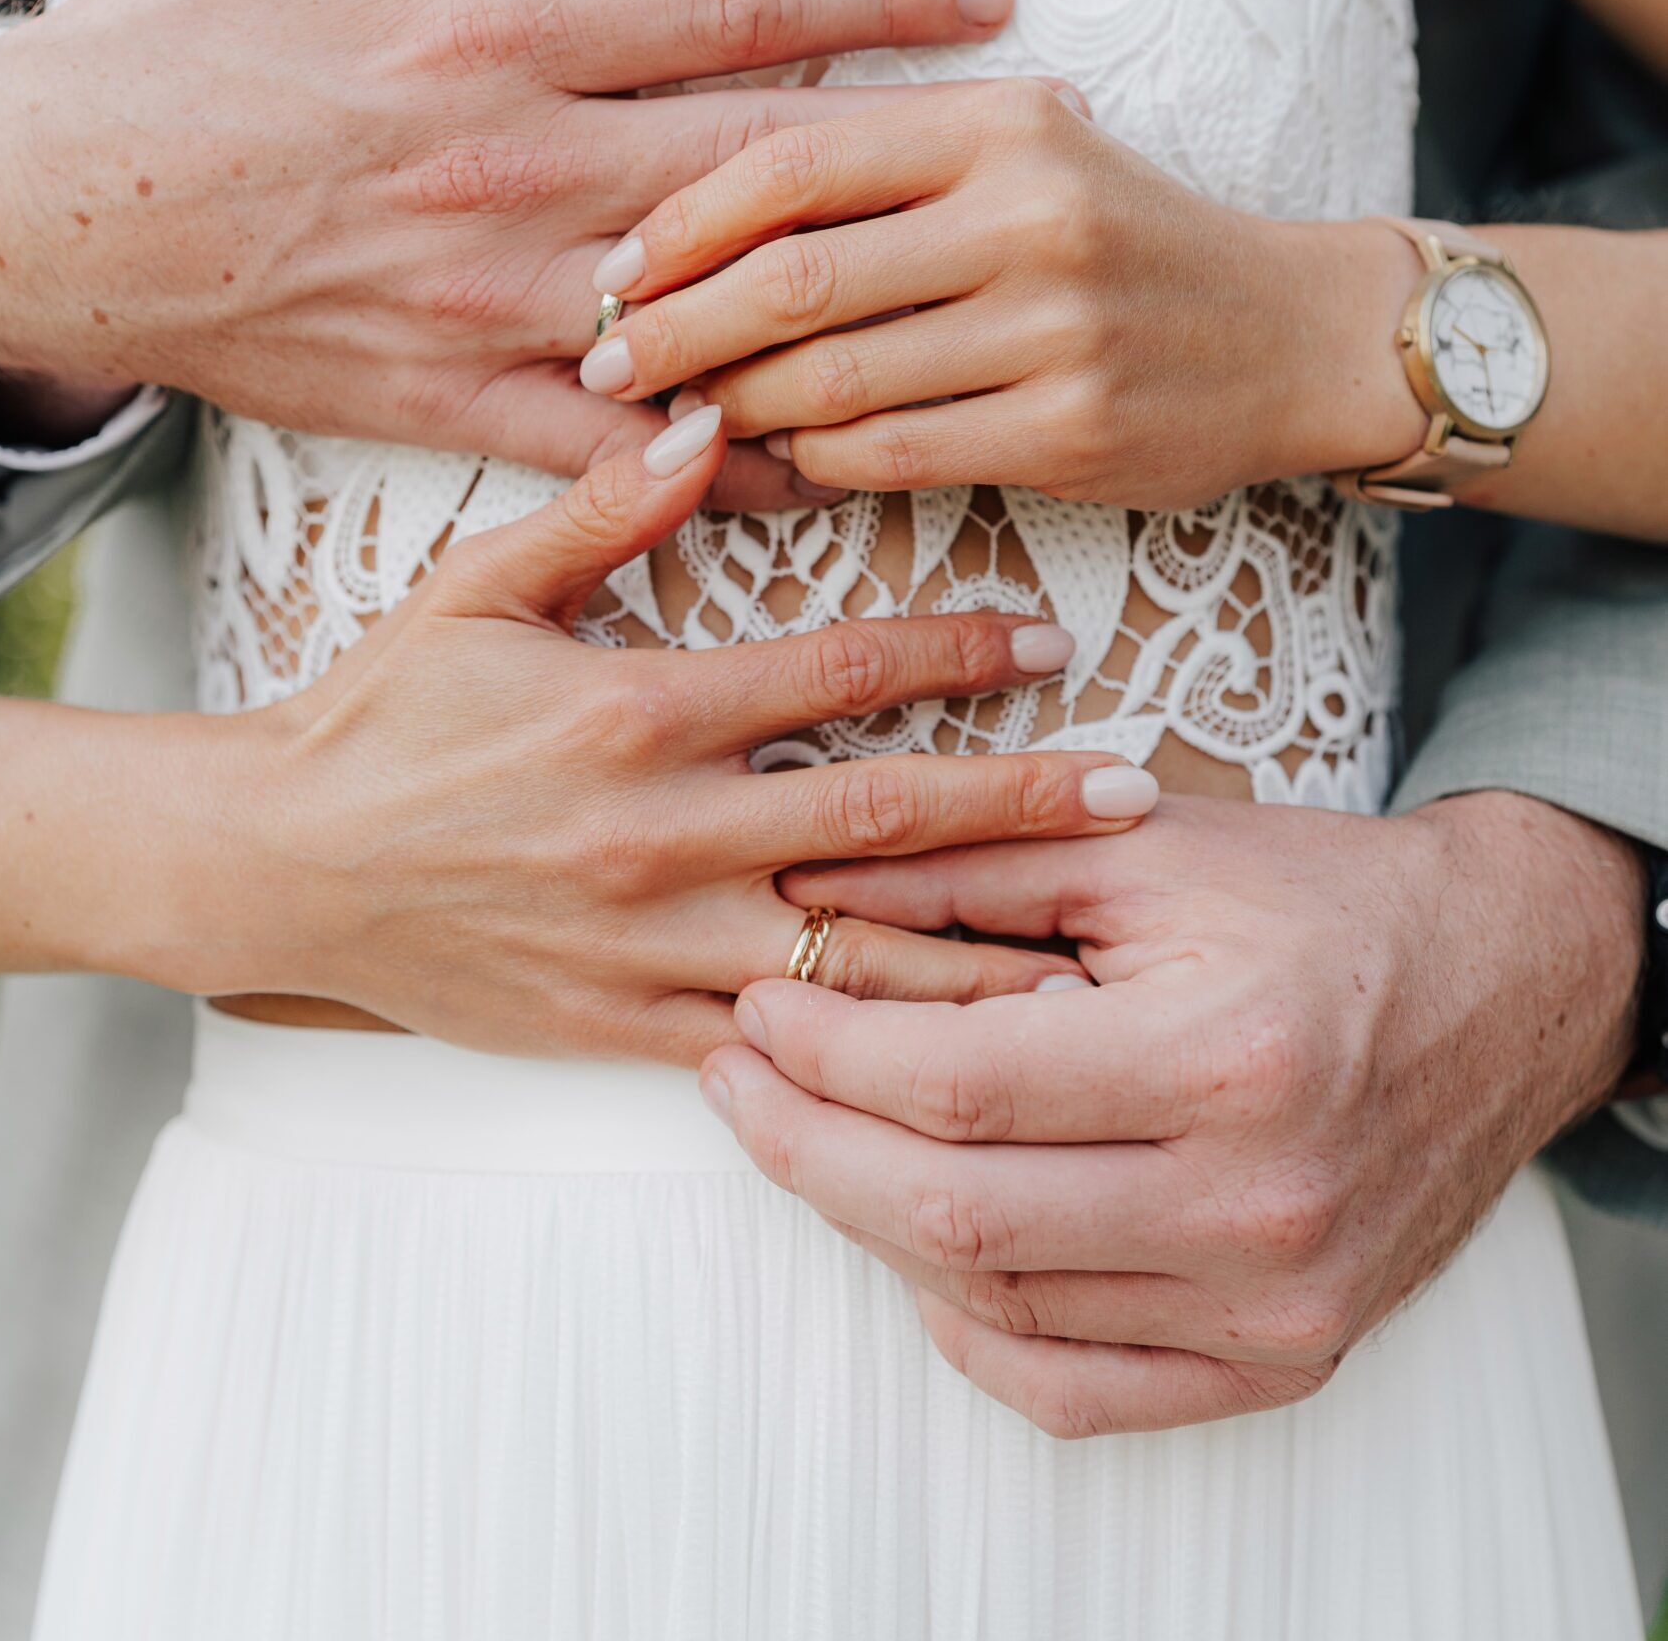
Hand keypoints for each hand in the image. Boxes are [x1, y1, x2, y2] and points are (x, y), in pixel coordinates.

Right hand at [0, 0, 1016, 507]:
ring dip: (850, 304)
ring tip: (972, 299)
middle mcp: (513, 166)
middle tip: (1041, 137)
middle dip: (917, 143)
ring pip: (713, 308)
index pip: (732, 1)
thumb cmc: (172, 26)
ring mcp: (487, 295)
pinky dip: (718, 450)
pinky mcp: (448, 394)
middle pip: (765, 156)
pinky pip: (612, 436)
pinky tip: (819, 448)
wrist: (53, 205)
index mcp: (490, 25)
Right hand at [119, 409, 1155, 1056]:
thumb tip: (709, 423)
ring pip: (855, 958)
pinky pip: (778, 1050)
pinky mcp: (628, 1030)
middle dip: (1025, 806)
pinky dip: (876, 1051)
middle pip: (888, 818)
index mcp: (639, 712)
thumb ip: (604, 511)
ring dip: (985, 946)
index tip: (1051, 636)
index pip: (840, 673)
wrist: (281, 868)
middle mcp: (663, 835)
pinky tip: (966, 1055)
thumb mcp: (478, 587)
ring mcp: (650, 946)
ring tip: (1104, 947)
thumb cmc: (386, 715)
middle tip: (1140, 797)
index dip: (958, 647)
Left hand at [578, 81, 1425, 506]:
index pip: (792, 160)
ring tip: (677, 416)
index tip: (612, 273)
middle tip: (606, 364)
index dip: (680, 224)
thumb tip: (686, 226)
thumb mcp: (1020, 151)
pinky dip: (815, 463)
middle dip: (675, 328)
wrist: (1291, 331)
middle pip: (796, 276)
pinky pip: (896, 453)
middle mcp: (1032, 212)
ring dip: (734, 407)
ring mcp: (1058, 327)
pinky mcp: (1074, 429)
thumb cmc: (1119, 235)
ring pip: (836, 378)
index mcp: (999, 122)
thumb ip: (881, 165)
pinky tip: (778, 459)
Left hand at [699, 791, 1644, 1433]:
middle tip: (735, 1079)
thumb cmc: (1317, 899)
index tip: (754, 1007)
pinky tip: (913, 1248)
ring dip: (870, 1225)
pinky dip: (974, 1330)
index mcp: (1228, 1056)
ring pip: (1001, 1306)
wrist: (1499, 982)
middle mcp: (1260, 1202)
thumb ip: (970, 864)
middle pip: (958, 1214)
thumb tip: (805, 889)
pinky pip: (1081, 1389)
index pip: (959, 1086)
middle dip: (809, 1146)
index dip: (825, 1055)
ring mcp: (1280, 1302)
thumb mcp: (1146, 845)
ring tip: (806, 1138)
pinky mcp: (1288, 1356)